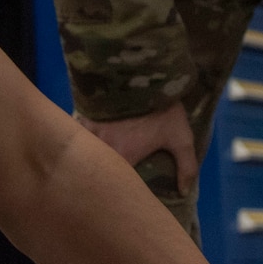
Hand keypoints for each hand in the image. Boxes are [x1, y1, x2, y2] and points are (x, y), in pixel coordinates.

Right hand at [79, 101, 197, 192]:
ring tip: (96, 162)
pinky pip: (76, 133)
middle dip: (100, 177)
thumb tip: (184, 192)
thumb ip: (186, 166)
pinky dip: (80, 138)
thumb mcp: (181, 137)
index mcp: (123, 157)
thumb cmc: (162, 108)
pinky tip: (86, 141)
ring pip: (82, 152)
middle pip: (95, 170)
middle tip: (110, 180)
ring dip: (88, 157)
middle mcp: (100, 147)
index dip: (119, 192)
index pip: (115, 186)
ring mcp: (88, 129)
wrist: (141, 70)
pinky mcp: (83, 114)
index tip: (126, 193)